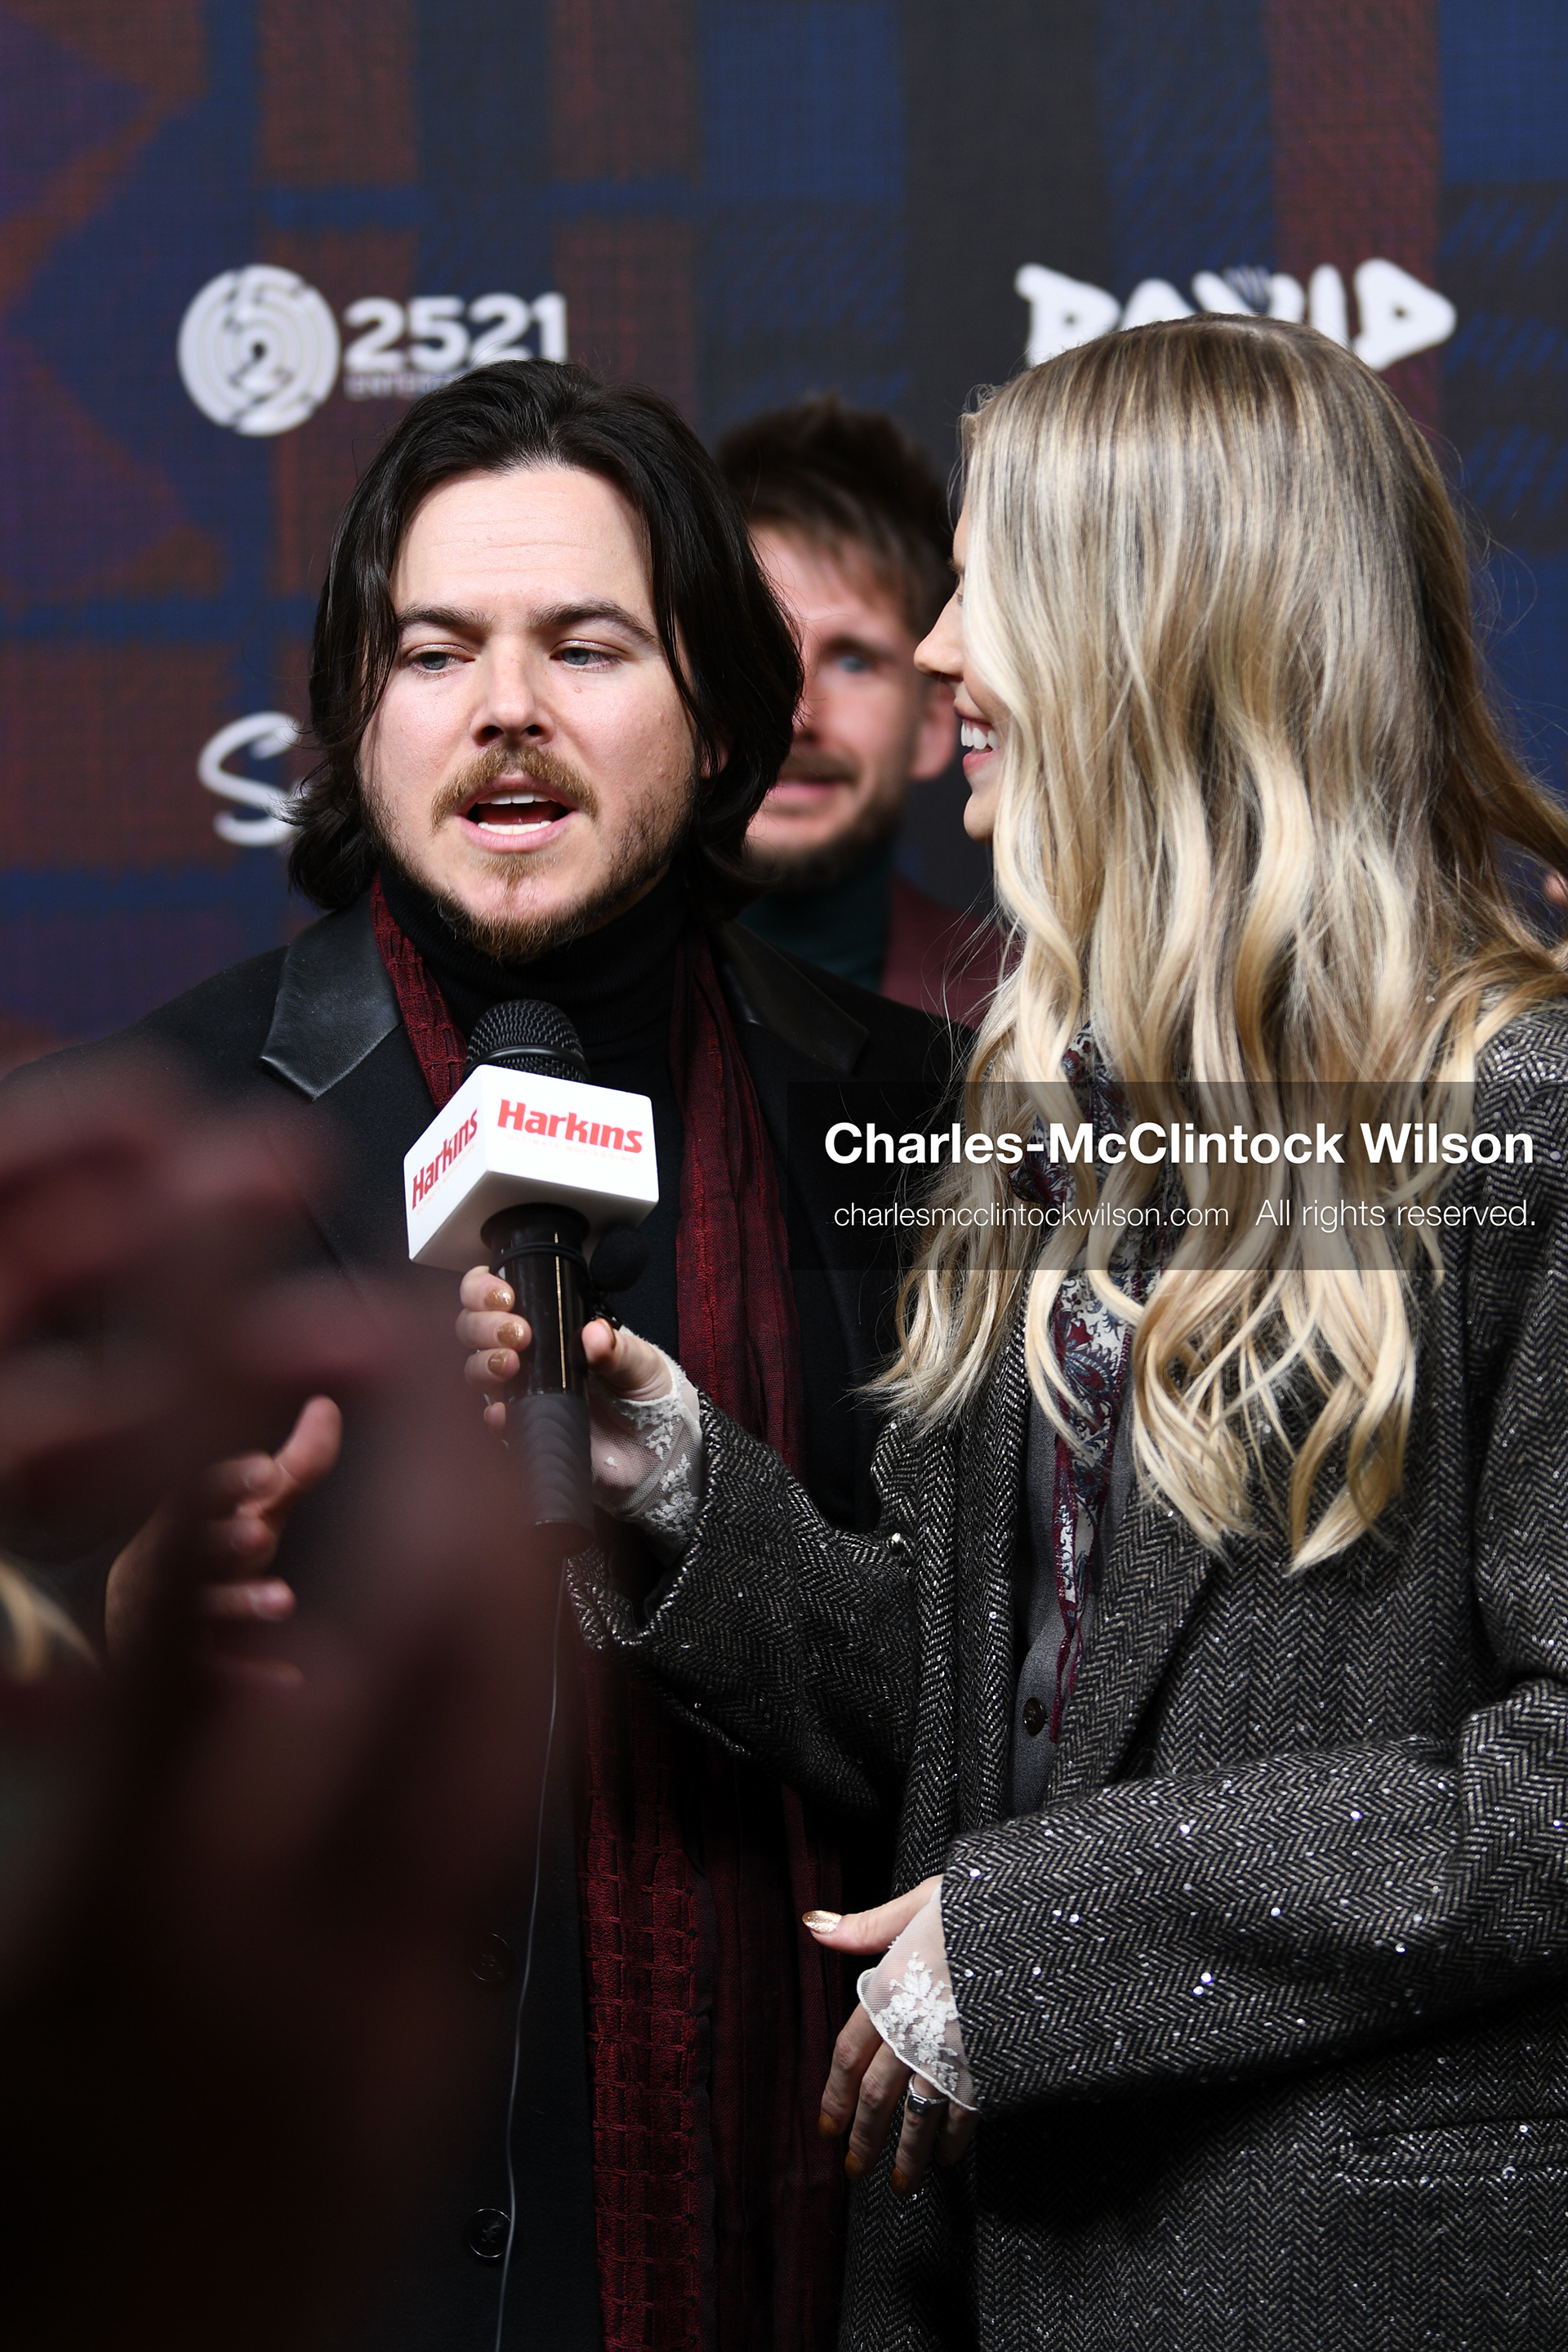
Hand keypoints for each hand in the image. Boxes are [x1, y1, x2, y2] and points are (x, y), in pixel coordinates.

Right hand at [0, 1289, 562, 2350]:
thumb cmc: (27, 2211)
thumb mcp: (13, 1950)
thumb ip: (93, 1761)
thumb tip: (168, 1592)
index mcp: (142, 1914)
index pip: (190, 1603)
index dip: (227, 1407)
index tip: (264, 1275)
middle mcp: (299, 1944)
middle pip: (436, 1642)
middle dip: (456, 1457)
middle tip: (449, 1338)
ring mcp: (401, 1998)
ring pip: (507, 1721)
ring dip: (509, 1556)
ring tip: (490, 1446)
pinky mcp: (435, 2041)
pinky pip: (498, 1812)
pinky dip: (502, 1677)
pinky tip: (485, 1621)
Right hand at [105, 1395, 343, 1681]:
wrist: (136, 1635)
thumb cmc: (210, 1558)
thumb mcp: (248, 1512)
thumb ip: (292, 1467)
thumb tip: (328, 1403)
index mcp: (183, 1519)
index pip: (195, 1494)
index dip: (227, 1482)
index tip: (267, 1471)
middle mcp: (166, 1566)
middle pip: (185, 1550)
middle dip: (218, 1540)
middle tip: (259, 1532)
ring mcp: (165, 1620)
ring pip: (195, 1611)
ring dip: (237, 1604)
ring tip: (285, 1601)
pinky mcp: (175, 1672)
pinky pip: (210, 1676)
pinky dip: (247, 1678)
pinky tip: (291, 1680)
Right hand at [455, 1265, 668, 1431]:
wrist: (651, 1446)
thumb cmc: (641, 1391)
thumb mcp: (639, 1362)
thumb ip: (619, 1348)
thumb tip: (595, 1333)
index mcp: (545, 1324)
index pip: (495, 1295)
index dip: (484, 1289)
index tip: (506, 1297)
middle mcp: (522, 1353)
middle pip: (472, 1327)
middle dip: (484, 1324)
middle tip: (517, 1333)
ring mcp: (517, 1390)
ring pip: (474, 1369)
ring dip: (483, 1363)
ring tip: (510, 1365)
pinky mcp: (521, 1427)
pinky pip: (493, 1420)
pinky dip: (493, 1415)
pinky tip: (502, 1412)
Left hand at [807, 1877, 978, 2194]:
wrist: (1032, 1924)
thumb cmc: (975, 1907)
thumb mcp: (918, 1903)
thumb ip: (866, 1926)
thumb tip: (814, 1924)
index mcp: (888, 1988)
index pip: (847, 2054)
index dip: (834, 2095)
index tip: (827, 2127)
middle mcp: (910, 2028)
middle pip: (875, 2096)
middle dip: (864, 2138)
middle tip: (854, 2170)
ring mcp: (948, 2052)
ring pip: (915, 2116)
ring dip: (904, 2155)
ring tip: (898, 2185)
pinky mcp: (985, 2067)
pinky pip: (962, 2115)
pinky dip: (953, 2142)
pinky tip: (947, 2159)